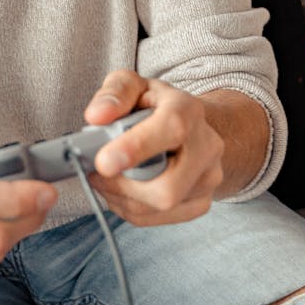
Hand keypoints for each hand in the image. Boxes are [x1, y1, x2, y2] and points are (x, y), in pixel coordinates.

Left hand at [83, 70, 224, 227]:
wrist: (189, 127)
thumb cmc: (154, 106)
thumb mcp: (132, 85)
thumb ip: (114, 94)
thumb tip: (96, 116)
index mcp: (188, 110)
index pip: (171, 129)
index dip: (136, 148)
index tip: (104, 162)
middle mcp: (206, 145)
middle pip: (168, 187)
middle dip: (122, 185)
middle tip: (96, 171)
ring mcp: (208, 178)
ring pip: (159, 207)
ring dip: (120, 197)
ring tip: (106, 177)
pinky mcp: (201, 202)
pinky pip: (158, 219)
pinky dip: (131, 209)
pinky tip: (122, 189)